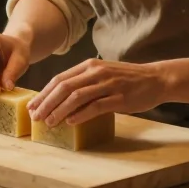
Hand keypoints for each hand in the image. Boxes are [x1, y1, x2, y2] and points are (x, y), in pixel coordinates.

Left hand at [29, 58, 168, 126]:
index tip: (32, 106)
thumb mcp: (102, 74)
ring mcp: (108, 84)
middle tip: (35, 117)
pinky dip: (80, 114)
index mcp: (89, 65)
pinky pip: (95, 106)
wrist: (156, 79)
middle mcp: (96, 72)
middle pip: (64, 87)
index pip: (59, 79)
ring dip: (59, 110)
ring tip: (49, 122)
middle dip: (46, 103)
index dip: (43, 93)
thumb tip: (59, 100)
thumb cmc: (127, 80)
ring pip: (76, 96)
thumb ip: (83, 83)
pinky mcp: (119, 98)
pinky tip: (70, 122)